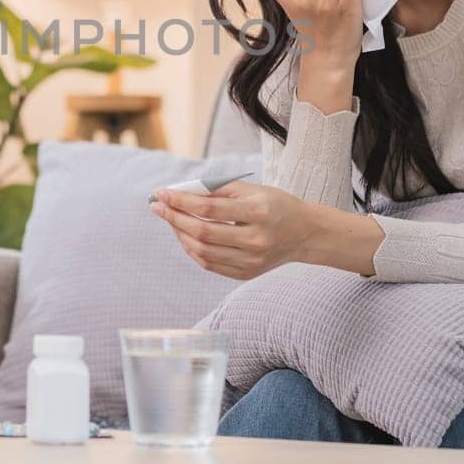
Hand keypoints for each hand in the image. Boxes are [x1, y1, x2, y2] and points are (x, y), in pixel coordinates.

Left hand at [148, 181, 320, 280]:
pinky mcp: (247, 274)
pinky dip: (193, 250)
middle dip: (174, 218)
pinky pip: (210, 264)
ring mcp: (251, 261)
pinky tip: (185, 236)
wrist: (305, 233)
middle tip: (157, 206)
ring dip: (180, 235)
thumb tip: (181, 193)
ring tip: (171, 220)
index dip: (181, 201)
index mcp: (258, 212)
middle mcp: (255, 240)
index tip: (161, 193)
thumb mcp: (252, 190)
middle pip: (203, 233)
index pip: (208, 209)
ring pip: (203, 252)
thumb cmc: (276, 205)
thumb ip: (217, 191)